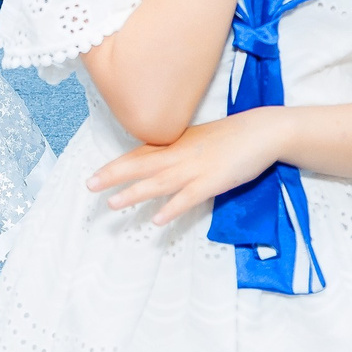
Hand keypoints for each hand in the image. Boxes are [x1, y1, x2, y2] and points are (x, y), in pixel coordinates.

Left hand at [88, 109, 282, 225]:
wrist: (262, 132)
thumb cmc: (232, 136)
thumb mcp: (199, 141)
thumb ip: (180, 151)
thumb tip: (162, 163)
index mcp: (176, 144)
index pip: (140, 154)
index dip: (117, 165)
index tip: (96, 175)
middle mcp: (180, 154)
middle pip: (141, 165)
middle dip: (114, 175)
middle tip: (90, 185)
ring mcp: (195, 168)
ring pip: (158, 181)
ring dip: (134, 193)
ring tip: (113, 203)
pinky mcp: (213, 181)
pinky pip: (188, 197)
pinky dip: (172, 208)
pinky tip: (157, 220)